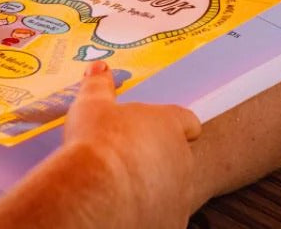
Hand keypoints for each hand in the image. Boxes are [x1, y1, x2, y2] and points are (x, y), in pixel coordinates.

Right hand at [64, 62, 201, 228]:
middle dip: (157, 158)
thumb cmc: (97, 142)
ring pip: (172, 189)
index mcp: (168, 125)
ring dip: (154, 187)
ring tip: (121, 187)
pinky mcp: (172, 223)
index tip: (164, 127)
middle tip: (127, 159)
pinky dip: (148, 213)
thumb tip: (98, 67)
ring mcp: (180, 194)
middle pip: (178, 157)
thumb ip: (98, 84)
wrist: (95, 191)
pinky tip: (123, 210)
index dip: (177, 124)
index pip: (188, 121)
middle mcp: (182, 159)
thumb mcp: (91, 104)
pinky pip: (163, 216)